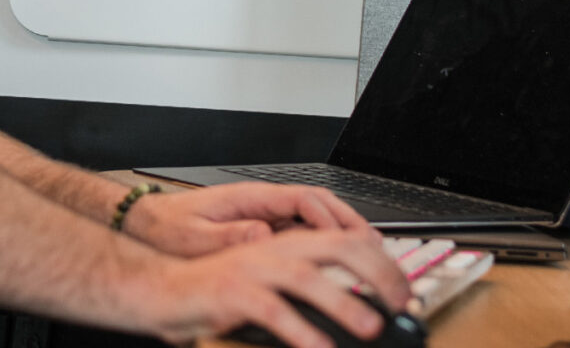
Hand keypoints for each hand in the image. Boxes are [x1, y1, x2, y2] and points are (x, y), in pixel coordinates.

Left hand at [121, 182, 375, 256]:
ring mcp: (262, 216)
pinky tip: (336, 264)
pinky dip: (323, 245)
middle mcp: (260, 204)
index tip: (350, 239)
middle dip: (349, 223)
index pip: (302, 199)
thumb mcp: (194, 237)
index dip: (331, 217)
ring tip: (368, 257)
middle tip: (376, 248)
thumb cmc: (168, 228)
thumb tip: (264, 237)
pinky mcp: (259, 231)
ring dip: (341, 234)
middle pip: (317, 206)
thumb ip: (229, 237)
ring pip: (312, 219)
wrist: (148, 224)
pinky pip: (299, 233)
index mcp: (249, 199)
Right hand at [142, 225, 410, 347]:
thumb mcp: (270, 286)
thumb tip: (355, 315)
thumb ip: (307, 293)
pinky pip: (274, 311)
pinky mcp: (234, 292)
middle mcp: (273, 249)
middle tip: (400, 303)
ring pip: (306, 277)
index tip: (404, 288)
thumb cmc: (219, 292)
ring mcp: (253, 269)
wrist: (165, 290)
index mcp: (286, 244)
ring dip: (343, 301)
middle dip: (375, 272)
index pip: (344, 239)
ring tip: (370, 326)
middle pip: (335, 247)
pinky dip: (300, 331)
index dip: (380, 259)